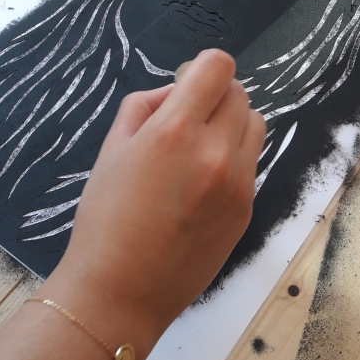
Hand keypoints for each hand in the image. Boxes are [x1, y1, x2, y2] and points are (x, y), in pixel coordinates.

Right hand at [44, 49, 264, 359]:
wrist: (121, 292)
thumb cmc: (105, 217)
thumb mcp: (111, 149)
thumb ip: (144, 105)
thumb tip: (175, 91)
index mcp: (175, 131)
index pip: (218, 67)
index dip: (201, 68)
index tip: (185, 86)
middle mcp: (216, 153)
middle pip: (240, 94)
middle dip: (214, 96)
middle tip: (186, 118)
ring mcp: (238, 184)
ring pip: (254, 125)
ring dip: (231, 123)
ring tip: (199, 149)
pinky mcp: (247, 210)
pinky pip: (250, 163)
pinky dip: (232, 159)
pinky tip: (202, 185)